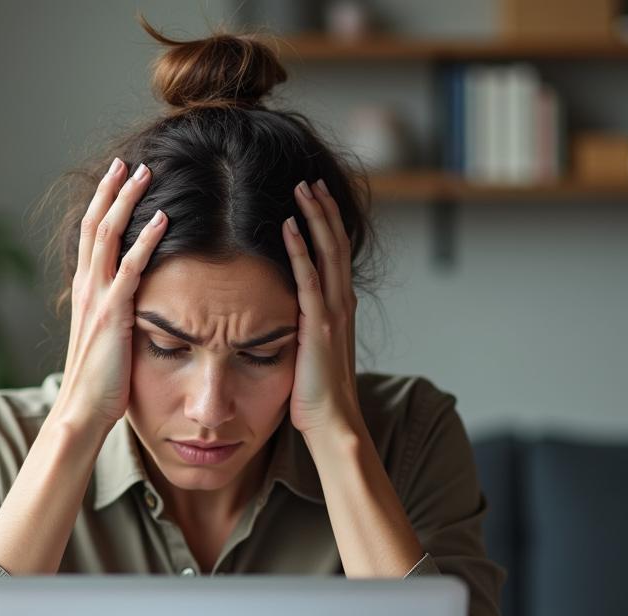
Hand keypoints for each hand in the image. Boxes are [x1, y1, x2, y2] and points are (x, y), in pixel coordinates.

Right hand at [55, 157, 167, 431]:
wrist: (81, 412)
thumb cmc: (98, 385)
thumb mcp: (106, 342)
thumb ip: (115, 318)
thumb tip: (133, 307)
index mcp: (84, 294)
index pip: (90, 238)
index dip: (101, 206)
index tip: (116, 180)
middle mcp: (85, 288)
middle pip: (94, 225)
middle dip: (111, 190)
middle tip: (128, 161)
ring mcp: (96, 299)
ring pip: (107, 236)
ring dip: (127, 201)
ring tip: (145, 173)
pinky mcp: (113, 314)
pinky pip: (130, 268)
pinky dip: (146, 239)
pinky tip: (163, 218)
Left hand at [282, 178, 362, 438]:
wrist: (333, 424)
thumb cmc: (318, 398)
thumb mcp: (311, 355)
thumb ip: (303, 330)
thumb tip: (286, 319)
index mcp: (340, 310)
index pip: (336, 257)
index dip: (328, 226)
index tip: (315, 199)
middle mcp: (342, 305)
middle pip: (336, 244)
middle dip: (324, 209)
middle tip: (310, 179)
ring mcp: (333, 314)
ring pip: (327, 253)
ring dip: (315, 217)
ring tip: (302, 187)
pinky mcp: (318, 326)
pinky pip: (308, 279)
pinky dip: (299, 249)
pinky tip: (288, 225)